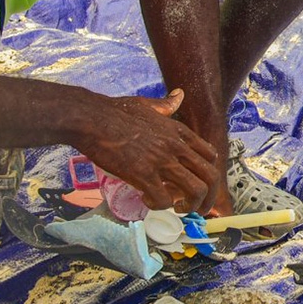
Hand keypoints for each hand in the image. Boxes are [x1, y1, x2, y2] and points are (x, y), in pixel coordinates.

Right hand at [75, 88, 221, 212]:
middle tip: (197, 209)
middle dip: (207, 198)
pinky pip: (163, 199)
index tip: (198, 184)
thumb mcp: (148, 105)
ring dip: (189, 206)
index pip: (210, 155)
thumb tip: (180, 94)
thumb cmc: (115, 112)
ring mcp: (161, 160)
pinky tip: (147, 200)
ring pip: (195, 190)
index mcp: (178, 132)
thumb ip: (166, 105)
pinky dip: (158, 206)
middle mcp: (176, 146)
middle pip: (210, 177)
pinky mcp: (143, 174)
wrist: (92, 118)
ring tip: (176, 209)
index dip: (208, 174)